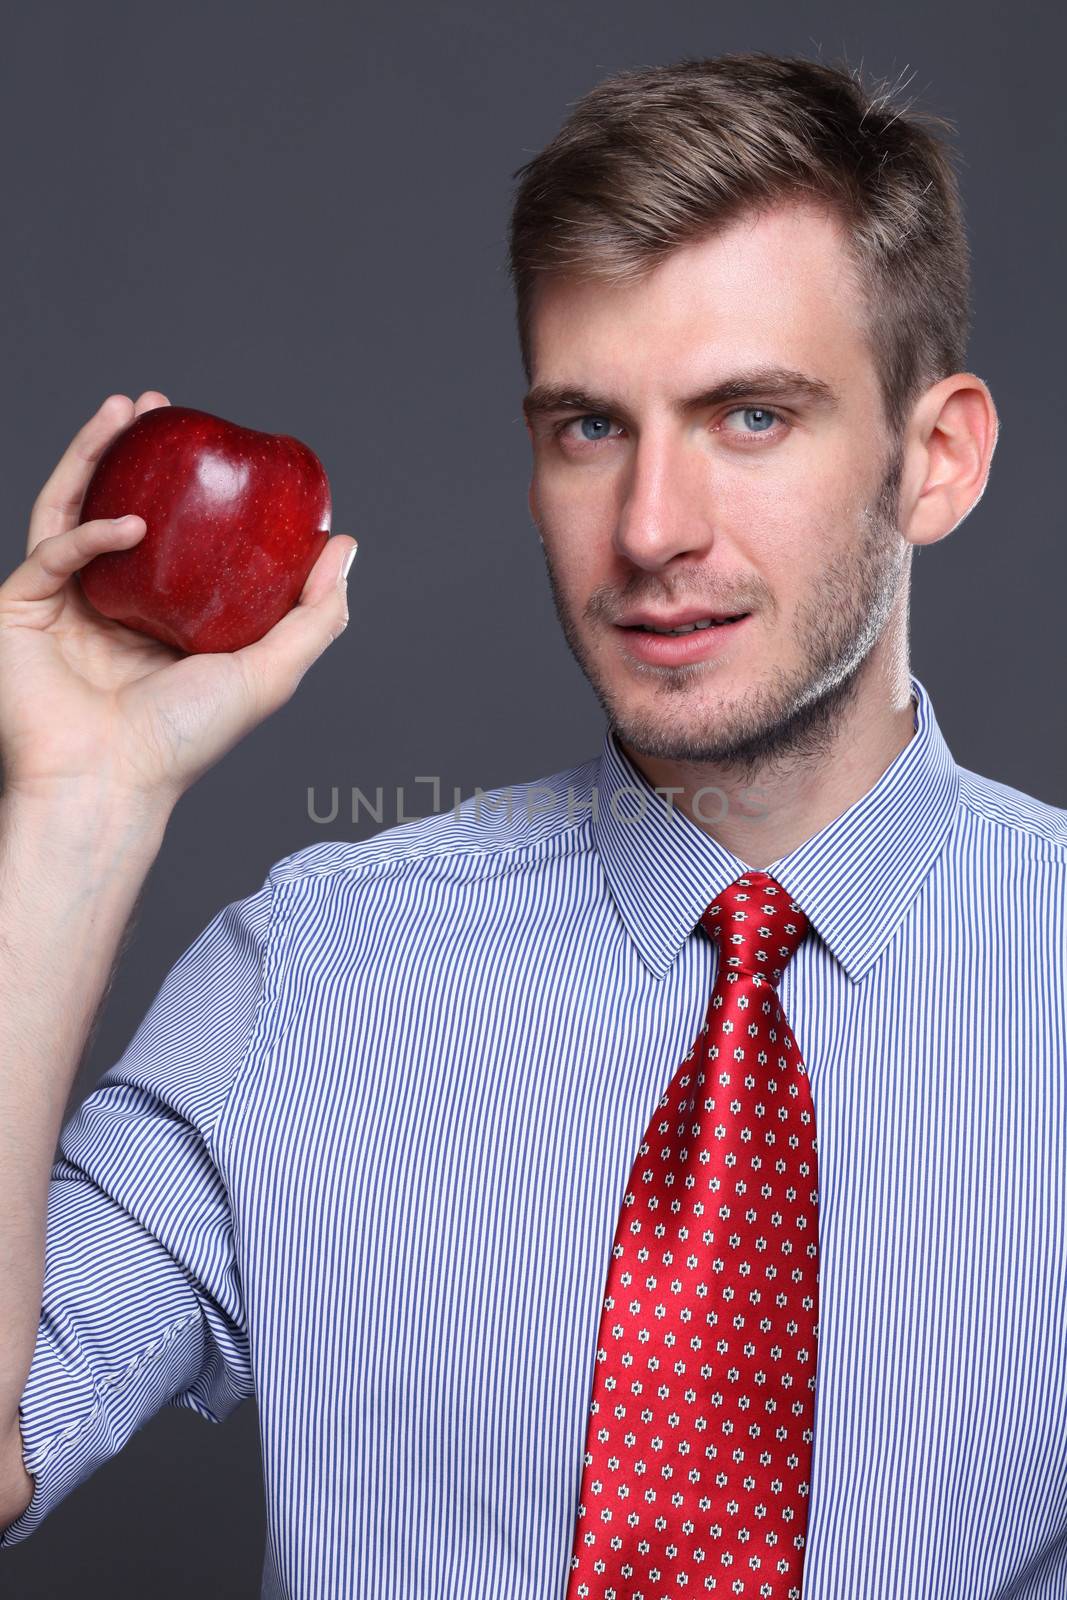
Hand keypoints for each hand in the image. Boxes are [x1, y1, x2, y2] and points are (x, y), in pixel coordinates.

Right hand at [0, 392, 355, 811]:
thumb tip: (346, 546)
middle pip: (115, 506)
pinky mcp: (21, 607)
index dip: (190, 488)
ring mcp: (62, 604)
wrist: (109, 782)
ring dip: (94, 453)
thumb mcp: (271, 672)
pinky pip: (54, 549)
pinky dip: (89, 530)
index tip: (217, 446)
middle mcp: (109, 607)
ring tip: (124, 409)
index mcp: (160, 621)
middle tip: (159, 405)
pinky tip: (126, 519)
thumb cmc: (185, 740)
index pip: (174, 539)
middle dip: (133, 450)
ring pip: (71, 508)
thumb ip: (315, 614)